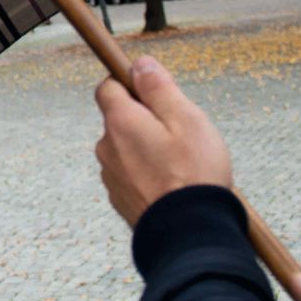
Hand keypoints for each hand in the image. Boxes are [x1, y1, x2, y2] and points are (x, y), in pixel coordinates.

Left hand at [93, 55, 232, 226]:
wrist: (190, 236)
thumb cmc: (193, 174)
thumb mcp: (186, 119)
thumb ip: (159, 88)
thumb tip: (140, 64)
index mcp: (120, 122)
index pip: (108, 87)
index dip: (130, 84)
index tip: (155, 94)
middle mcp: (107, 148)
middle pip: (120, 120)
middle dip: (145, 120)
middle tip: (180, 136)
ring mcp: (112, 177)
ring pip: (126, 150)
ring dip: (147, 150)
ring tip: (181, 166)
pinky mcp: (121, 201)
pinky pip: (131, 176)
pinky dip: (148, 176)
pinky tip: (174, 187)